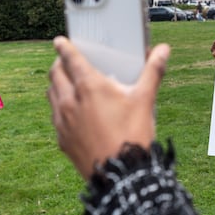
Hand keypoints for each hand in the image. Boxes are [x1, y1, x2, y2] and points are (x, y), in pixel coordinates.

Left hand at [47, 36, 170, 179]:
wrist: (120, 174)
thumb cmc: (133, 133)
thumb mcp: (145, 99)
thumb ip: (153, 71)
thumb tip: (164, 50)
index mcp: (89, 86)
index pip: (70, 59)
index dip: (64, 47)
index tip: (59, 41)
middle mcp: (70, 100)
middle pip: (55, 74)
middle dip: (58, 64)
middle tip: (66, 62)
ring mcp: (62, 121)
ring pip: (51, 94)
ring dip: (56, 84)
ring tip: (67, 84)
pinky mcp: (61, 138)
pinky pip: (54, 116)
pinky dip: (59, 107)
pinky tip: (72, 113)